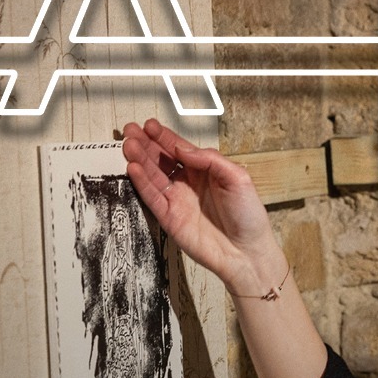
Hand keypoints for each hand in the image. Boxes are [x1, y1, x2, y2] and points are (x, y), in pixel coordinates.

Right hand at [120, 119, 286, 295]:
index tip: (150, 125)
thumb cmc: (248, 216)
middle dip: (146, 144)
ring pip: (153, 176)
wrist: (247, 251)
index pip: (180, 149)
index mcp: (206, 171)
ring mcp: (178, 200)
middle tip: (131, 130)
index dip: (164, 137)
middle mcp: (189, 184)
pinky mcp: (169, 218)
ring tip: (129, 145)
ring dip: (140, 159)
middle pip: (162, 159)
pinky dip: (142, 182)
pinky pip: (152, 197)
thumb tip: (183, 148)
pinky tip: (134, 167)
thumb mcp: (237, 178)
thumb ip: (210, 160)